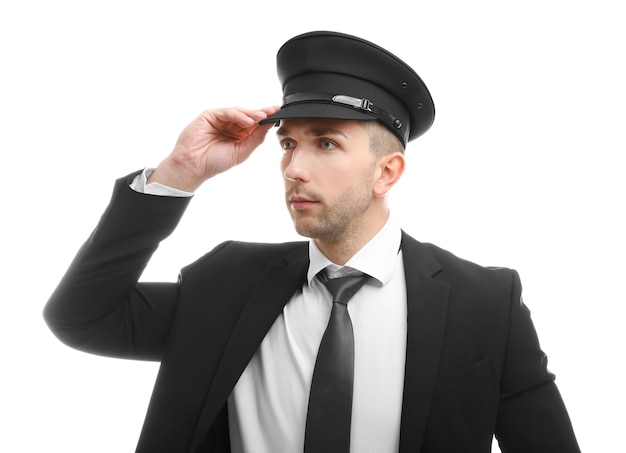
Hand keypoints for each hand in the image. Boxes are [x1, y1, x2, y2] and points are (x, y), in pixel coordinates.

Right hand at [148, 106, 279, 191]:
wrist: (194, 166)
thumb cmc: (215, 162)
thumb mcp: (242, 151)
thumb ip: (255, 138)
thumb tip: (269, 125)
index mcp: (238, 134)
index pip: (254, 124)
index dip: (266, 118)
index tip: (278, 113)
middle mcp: (230, 125)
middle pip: (248, 115)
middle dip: (261, 113)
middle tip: (273, 111)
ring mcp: (219, 120)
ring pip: (238, 112)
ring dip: (251, 114)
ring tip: (261, 117)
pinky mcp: (209, 116)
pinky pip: (226, 112)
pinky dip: (238, 115)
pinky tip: (247, 121)